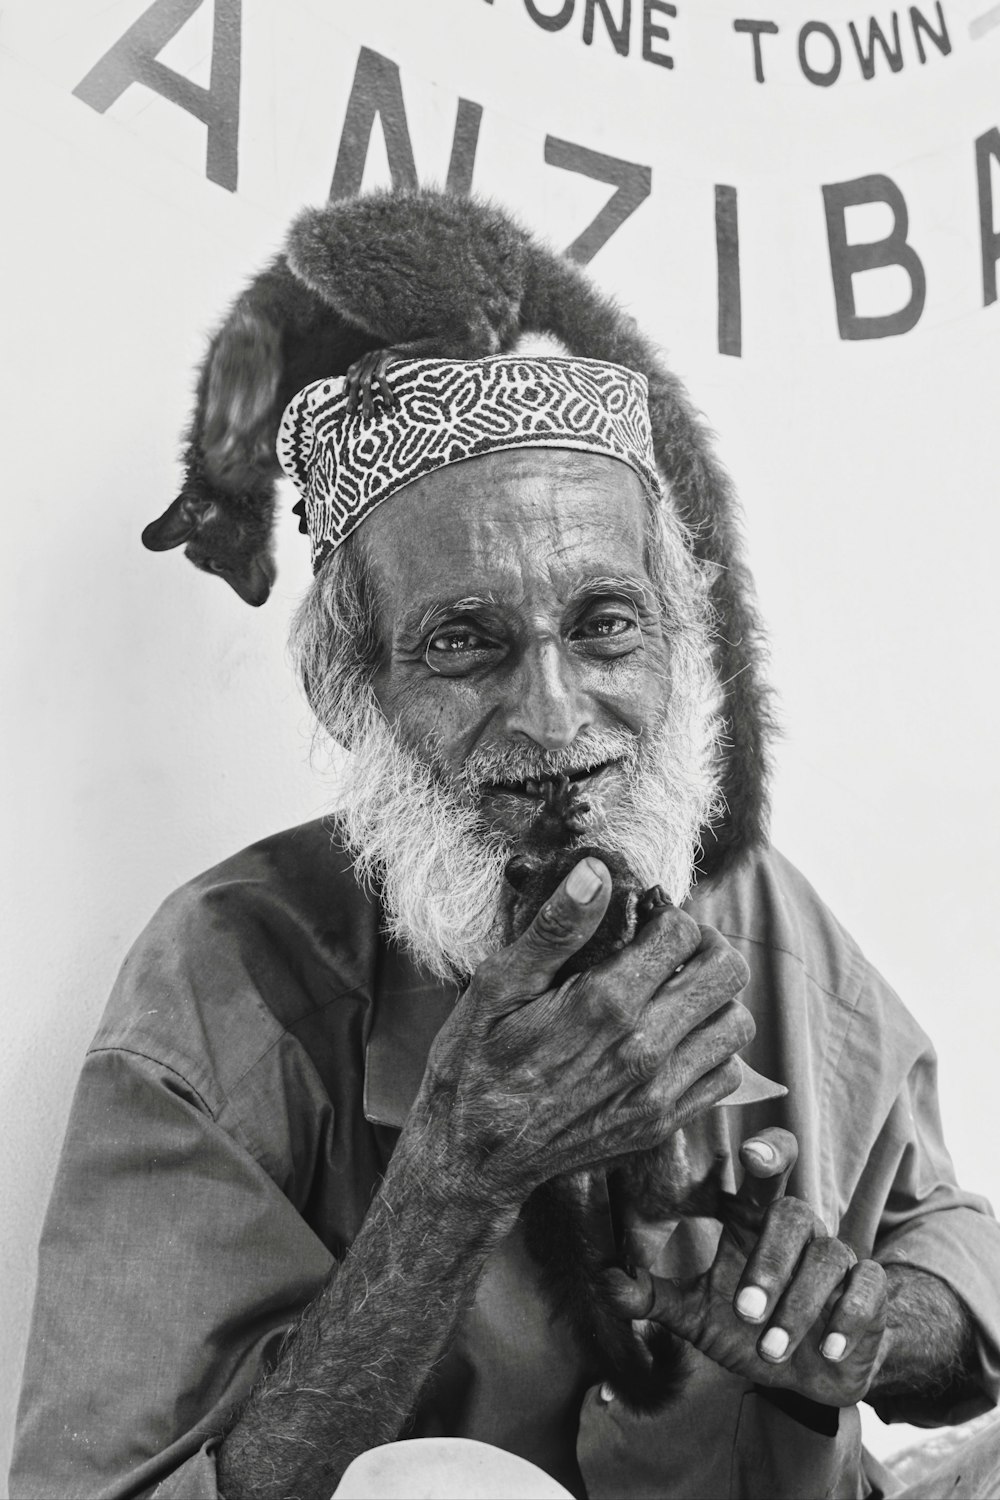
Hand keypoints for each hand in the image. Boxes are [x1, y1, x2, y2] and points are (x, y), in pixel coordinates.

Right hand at [408, 856, 754, 1211]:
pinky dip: (713, 1049)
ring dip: (715, 999)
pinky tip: (676, 1038)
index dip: (667, 915)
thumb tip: (597, 873)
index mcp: (604, 1003)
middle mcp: (644, 1048)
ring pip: (737, 1025)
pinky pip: (726, 1075)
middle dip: (705, 946)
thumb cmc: (476, 1064)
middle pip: (726, 973)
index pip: (682, 934)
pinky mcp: (663, 1124)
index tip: (644, 919)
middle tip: (672, 947)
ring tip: (678, 991)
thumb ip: (555, 929)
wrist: (473, 1157)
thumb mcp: (497, 986)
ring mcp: (659, 1092)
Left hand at [604, 1128, 889, 1406]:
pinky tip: (828, 1346)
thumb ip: (650, 1297)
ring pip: (827, 1257)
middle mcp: (799, 1230)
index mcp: (756, 1222)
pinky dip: (849, 1317)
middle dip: (769, 1265)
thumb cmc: (748, 1331)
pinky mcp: (869, 1290)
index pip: (767, 1168)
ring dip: (798, 1307)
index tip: (750, 1155)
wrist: (807, 1375)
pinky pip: (868, 1287)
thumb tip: (603, 1281)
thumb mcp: (694, 1316)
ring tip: (770, 1348)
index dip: (765, 1152)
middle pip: (793, 1215)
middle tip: (745, 1313)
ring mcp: (837, 1257)